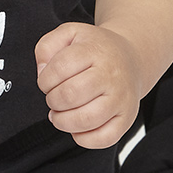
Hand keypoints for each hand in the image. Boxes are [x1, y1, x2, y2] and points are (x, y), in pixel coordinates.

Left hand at [35, 22, 142, 148]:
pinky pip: (103, 139)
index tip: (46, 82)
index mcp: (95, 51)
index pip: (60, 68)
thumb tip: (42, 73)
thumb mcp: (69, 34)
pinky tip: (77, 127)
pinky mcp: (127, 118)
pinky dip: (83, 138)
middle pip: (71, 95)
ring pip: (86, 120)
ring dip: (63, 121)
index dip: (44, 79)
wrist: (131, 59)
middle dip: (52, 100)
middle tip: (54, 98)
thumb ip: (46, 47)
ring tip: (60, 114)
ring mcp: (121, 99)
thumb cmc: (95, 50)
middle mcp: (111, 75)